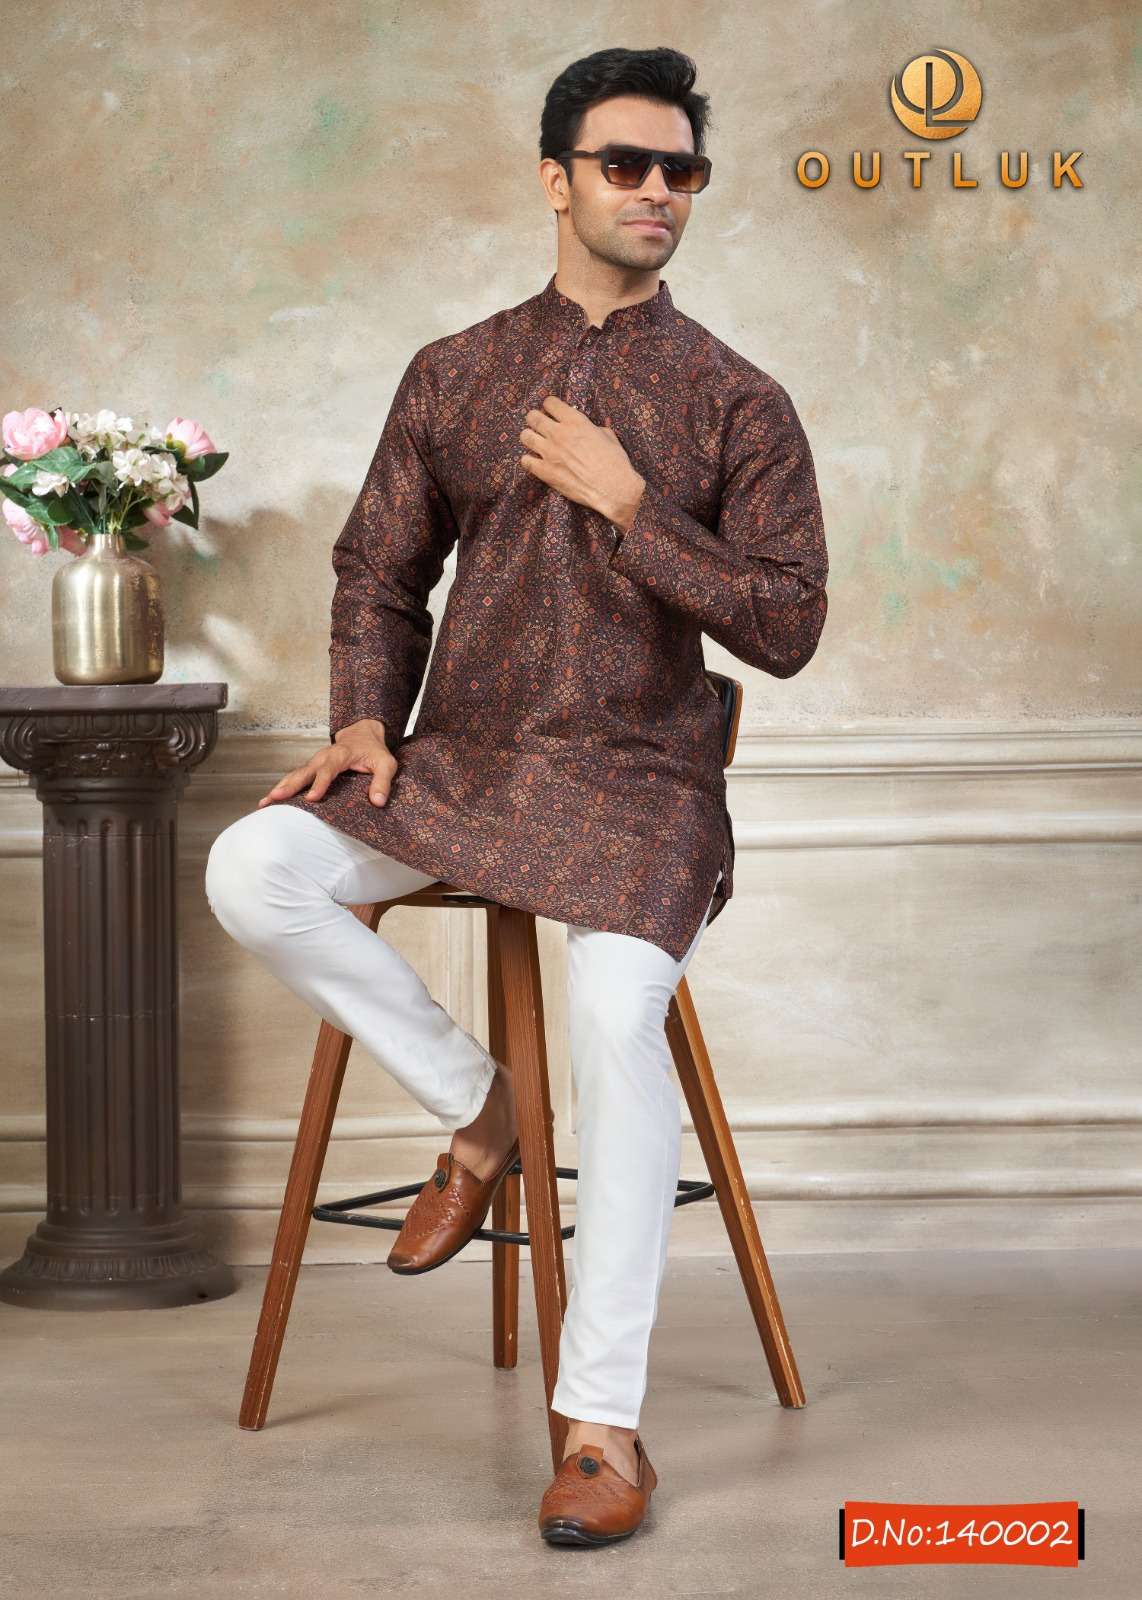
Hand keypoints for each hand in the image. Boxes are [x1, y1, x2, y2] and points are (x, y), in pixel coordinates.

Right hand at [256, 719, 397, 808]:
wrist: (362, 733)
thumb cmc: (374, 750)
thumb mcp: (386, 764)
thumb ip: (383, 781)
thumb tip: (378, 802)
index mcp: (340, 755)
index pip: (328, 770)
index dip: (320, 784)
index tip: (311, 798)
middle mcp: (323, 757)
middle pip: (303, 772)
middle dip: (288, 785)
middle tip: (275, 798)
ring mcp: (314, 762)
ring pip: (294, 775)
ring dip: (280, 788)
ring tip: (264, 803)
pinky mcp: (311, 768)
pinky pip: (295, 778)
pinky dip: (282, 788)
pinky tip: (270, 801)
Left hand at [519, 395, 644, 527]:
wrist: (613, 488)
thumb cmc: (615, 462)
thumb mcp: (608, 436)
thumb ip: (592, 428)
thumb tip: (589, 430)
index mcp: (575, 421)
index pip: (550, 402)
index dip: (550, 406)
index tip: (552, 412)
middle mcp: (559, 433)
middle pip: (533, 417)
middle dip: (535, 419)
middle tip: (539, 426)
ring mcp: (549, 452)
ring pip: (525, 436)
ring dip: (529, 437)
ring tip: (536, 443)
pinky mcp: (545, 472)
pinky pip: (525, 461)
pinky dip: (529, 460)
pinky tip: (536, 462)